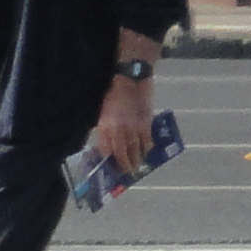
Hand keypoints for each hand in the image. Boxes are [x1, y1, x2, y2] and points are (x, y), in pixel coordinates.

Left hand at [92, 38, 160, 175]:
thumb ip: (104, 128)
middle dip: (124, 164)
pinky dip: (147, 147)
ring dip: (137, 159)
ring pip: (136, 149)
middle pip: (121, 152)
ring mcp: (133, 126)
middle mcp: (119, 129)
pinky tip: (147, 151)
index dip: (109, 160)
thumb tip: (106, 145)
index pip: (106, 149)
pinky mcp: (146, 122)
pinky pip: (147, 139)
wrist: (132, 78)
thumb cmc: (114, 94)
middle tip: (127, 171)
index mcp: (106, 125)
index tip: (111, 167)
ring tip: (137, 165)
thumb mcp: (103, 112)